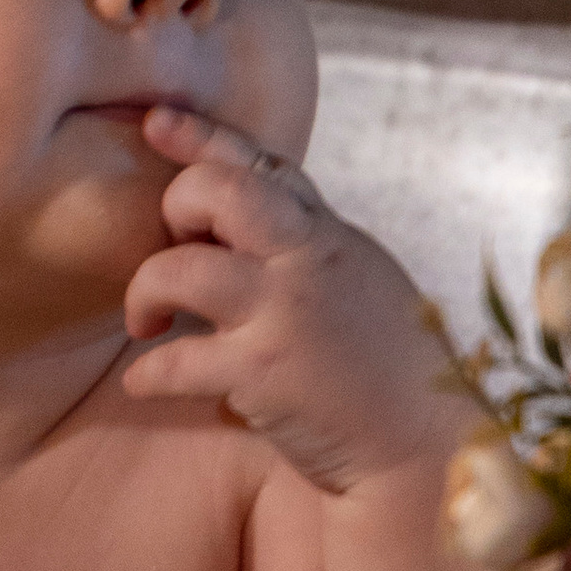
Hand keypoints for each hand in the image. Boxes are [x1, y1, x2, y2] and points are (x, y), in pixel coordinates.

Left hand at [120, 105, 451, 494]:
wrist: (426, 448)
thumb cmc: (391, 368)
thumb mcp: (358, 278)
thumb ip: (307, 245)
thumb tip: (244, 224)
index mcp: (327, 234)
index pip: (261, 162)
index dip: (202, 137)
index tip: (155, 122)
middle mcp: (307, 260)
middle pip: (217, 191)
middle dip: (176, 207)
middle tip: (174, 249)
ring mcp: (285, 313)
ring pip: (182, 268)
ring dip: (145, 290)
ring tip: (146, 321)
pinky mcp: (266, 372)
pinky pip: (179, 359)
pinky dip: (149, 372)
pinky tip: (144, 381)